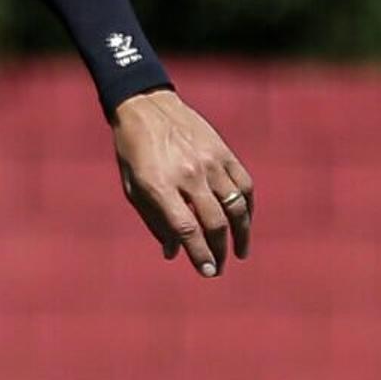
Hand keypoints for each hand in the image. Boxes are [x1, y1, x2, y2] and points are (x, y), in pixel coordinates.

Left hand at [110, 91, 253, 278]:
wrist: (147, 107)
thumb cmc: (133, 152)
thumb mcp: (133, 188)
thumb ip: (154, 221)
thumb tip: (173, 253)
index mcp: (160, 185)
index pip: (186, 228)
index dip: (199, 253)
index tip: (208, 272)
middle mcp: (188, 175)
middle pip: (214, 222)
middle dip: (219, 250)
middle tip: (220, 267)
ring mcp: (210, 162)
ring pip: (236, 206)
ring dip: (241, 233)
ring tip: (239, 251)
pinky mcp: (225, 152)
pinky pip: (245, 185)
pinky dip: (248, 207)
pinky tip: (244, 222)